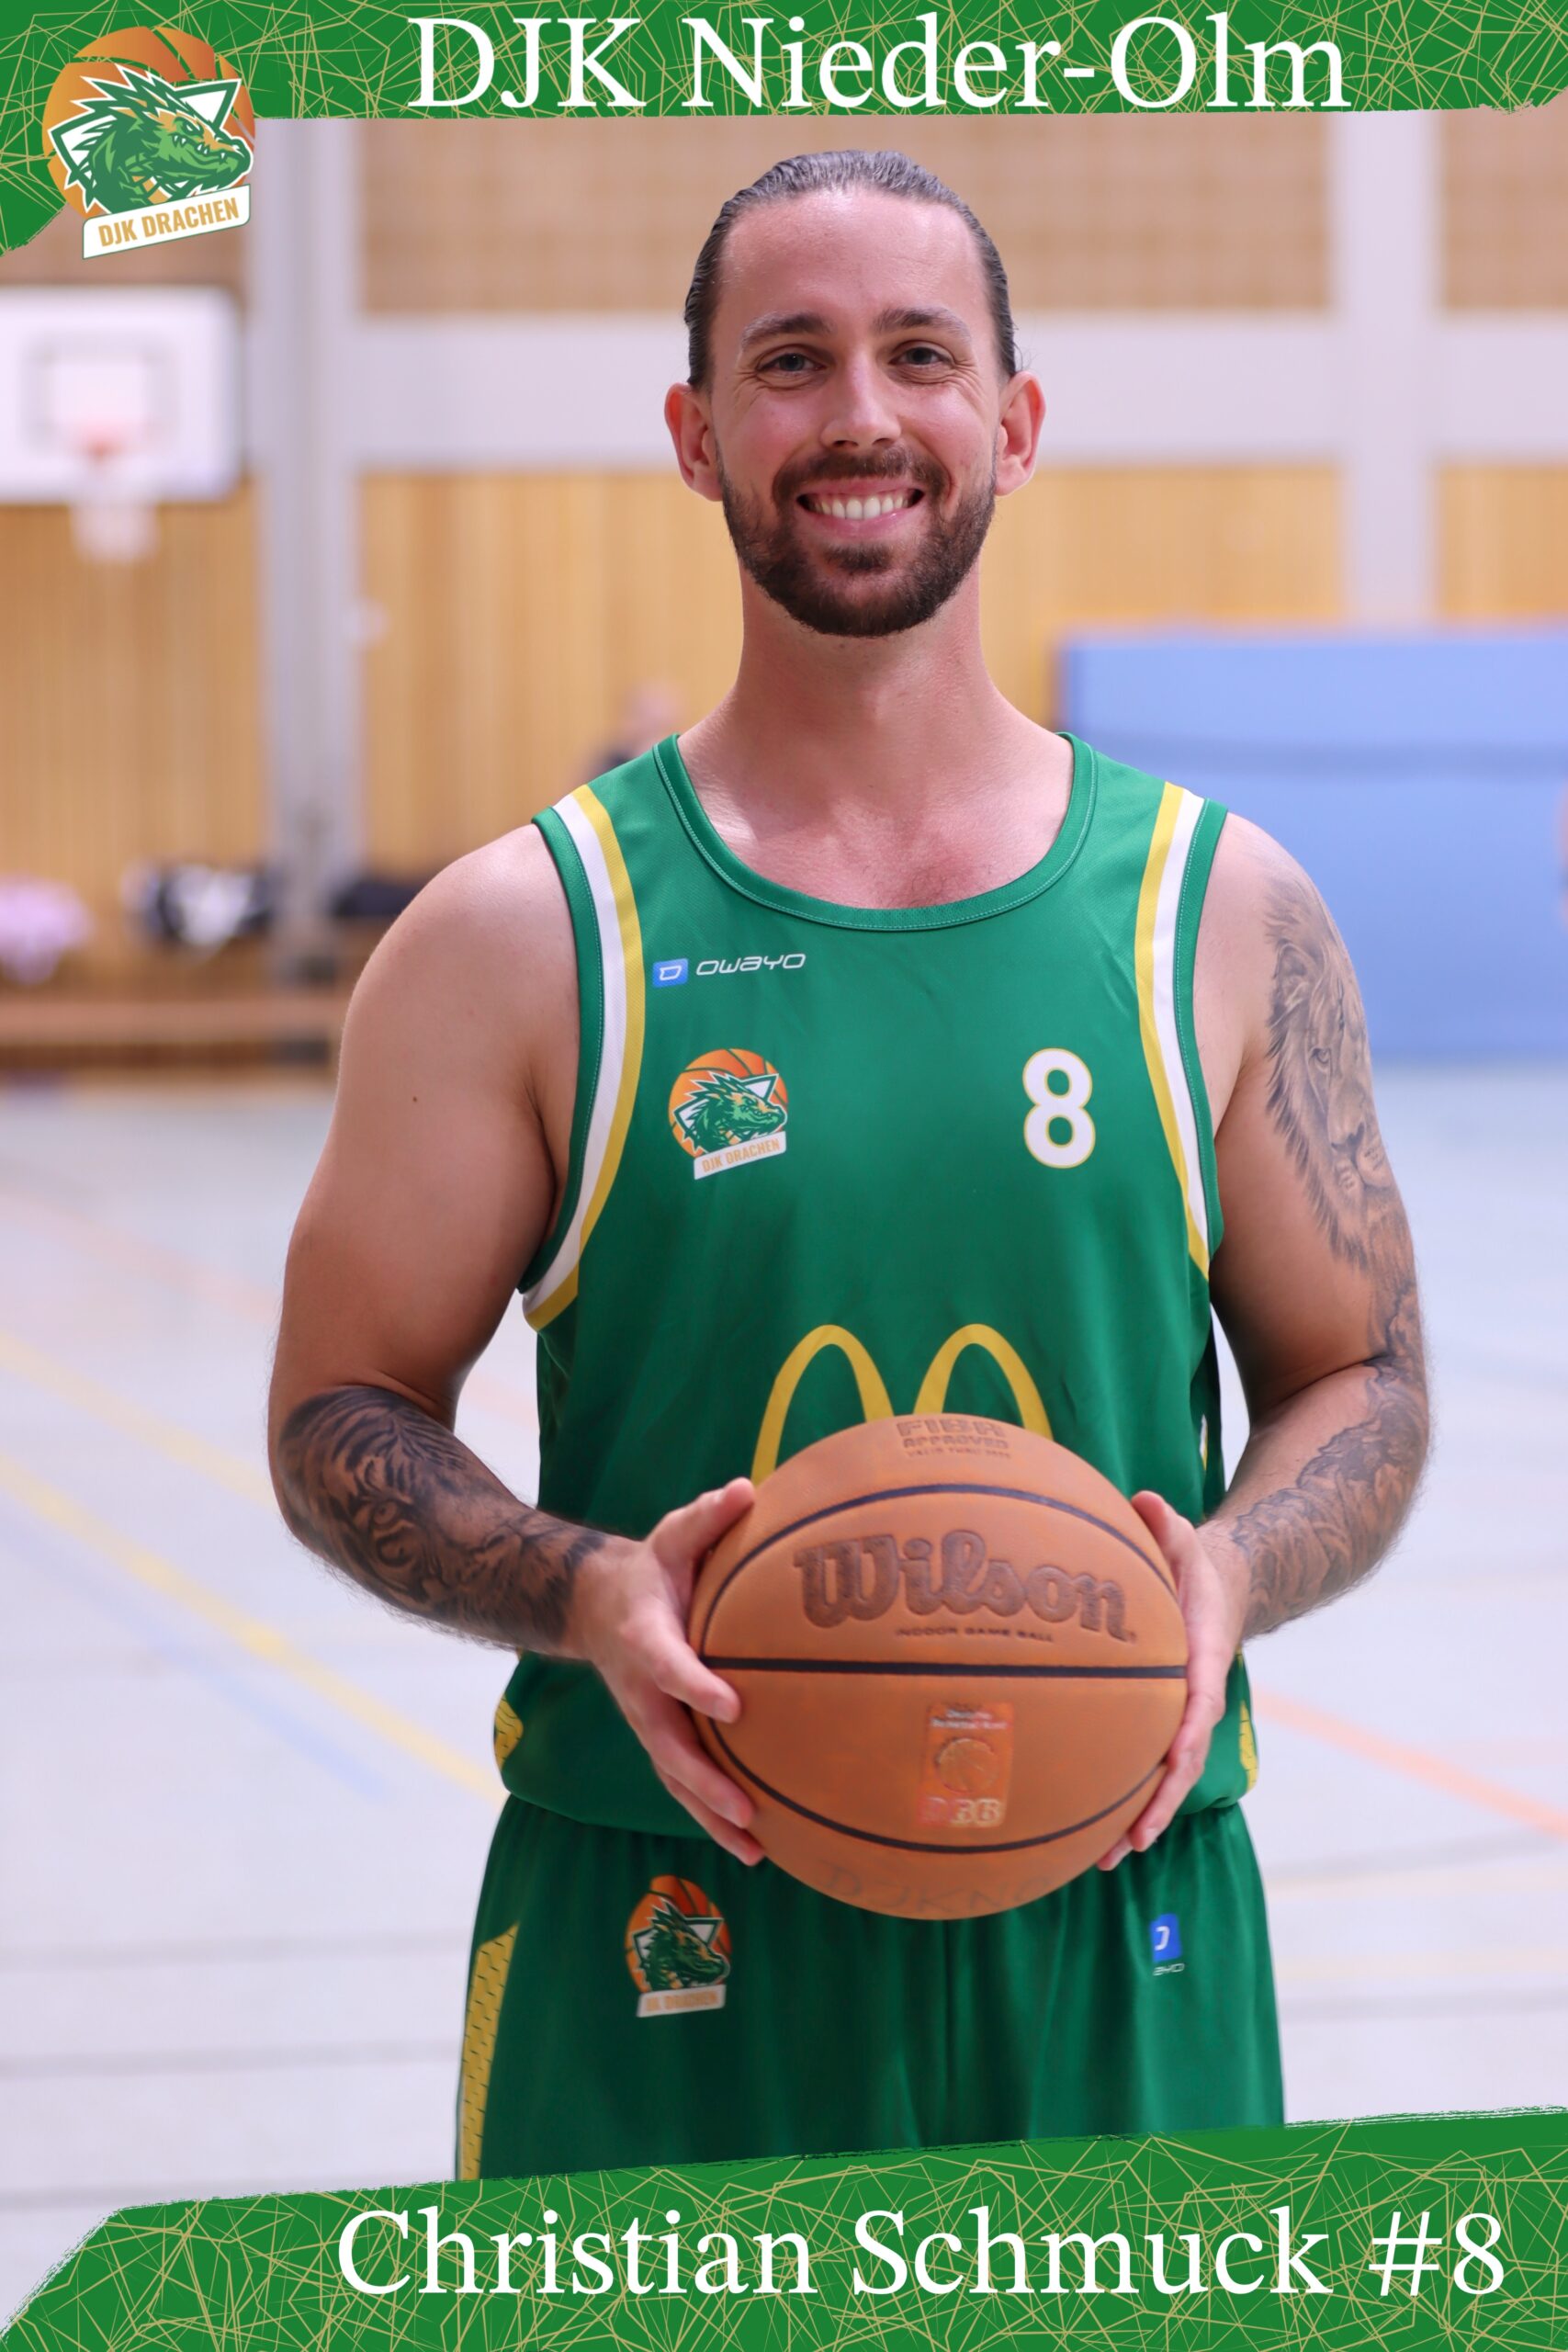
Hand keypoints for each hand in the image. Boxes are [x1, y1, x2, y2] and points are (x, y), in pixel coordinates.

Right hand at [572, 1478, 762, 1865]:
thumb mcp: (672, 1536)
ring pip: (675, 1779)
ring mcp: (648, 1723)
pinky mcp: (661, 1740)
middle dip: (705, 1782)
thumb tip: (746, 1489)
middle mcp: (642, 1692)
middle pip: (669, 1747)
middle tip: (746, 1808)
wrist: (599, 1608)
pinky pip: (684, 1784)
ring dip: (711, 1816)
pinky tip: (758, 1847)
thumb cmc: (651, 1570)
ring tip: (756, 1849)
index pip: (667, 1667)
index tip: (733, 1707)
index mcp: (644, 1638)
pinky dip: (714, 1818)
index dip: (695, 1687)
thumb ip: (706, 1517)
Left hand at [1096, 1492, 1246, 1870]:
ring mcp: (1182, 1716)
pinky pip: (1148, 1767)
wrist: (1221, 1586)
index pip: (1198, 1701)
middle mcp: (1197, 1696)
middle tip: (1131, 1840)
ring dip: (1141, 1818)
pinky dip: (1128, 1800)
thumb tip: (1145, 1499)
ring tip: (1105, 1860)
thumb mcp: (1184, 1537)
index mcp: (1203, 1657)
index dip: (1185, 1736)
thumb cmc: (1193, 1563)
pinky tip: (1093, 1833)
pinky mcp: (1164, 1723)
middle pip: (1184, 1760)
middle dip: (1160, 1803)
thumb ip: (1166, 1523)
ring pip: (1167, 1778)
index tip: (1171, 1766)